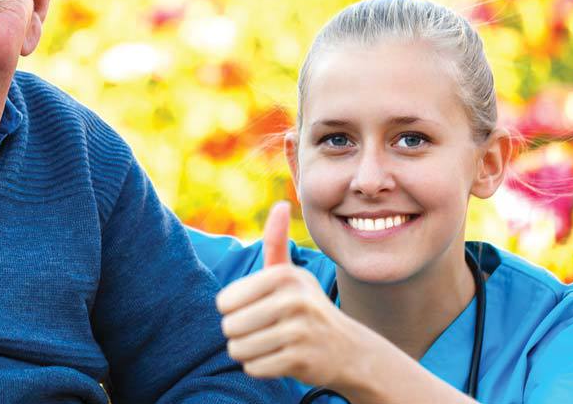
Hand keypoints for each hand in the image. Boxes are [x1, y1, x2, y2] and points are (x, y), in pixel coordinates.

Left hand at [215, 202, 371, 389]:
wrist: (347, 348)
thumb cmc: (306, 307)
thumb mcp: (291, 274)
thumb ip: (277, 242)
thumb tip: (281, 204)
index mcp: (284, 276)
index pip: (225, 301)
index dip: (233, 309)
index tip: (254, 308)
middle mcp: (294, 301)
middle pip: (230, 326)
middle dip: (239, 333)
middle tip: (263, 330)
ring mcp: (300, 332)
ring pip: (239, 349)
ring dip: (247, 351)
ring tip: (269, 343)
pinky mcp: (301, 361)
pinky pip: (254, 368)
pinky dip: (260, 366)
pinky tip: (279, 358)